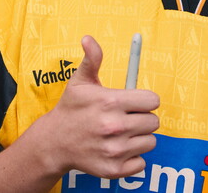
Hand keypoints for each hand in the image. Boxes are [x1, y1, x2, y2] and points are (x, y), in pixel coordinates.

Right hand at [28, 35, 159, 179]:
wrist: (54, 143)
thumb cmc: (71, 109)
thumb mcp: (80, 81)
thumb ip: (92, 59)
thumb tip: (88, 38)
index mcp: (110, 102)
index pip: (153, 101)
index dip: (145, 100)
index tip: (134, 102)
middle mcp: (115, 127)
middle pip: (154, 122)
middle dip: (142, 118)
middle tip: (125, 118)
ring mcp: (115, 150)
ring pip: (150, 142)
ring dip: (139, 138)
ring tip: (120, 134)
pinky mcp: (114, 169)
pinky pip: (141, 163)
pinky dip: (133, 158)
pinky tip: (117, 149)